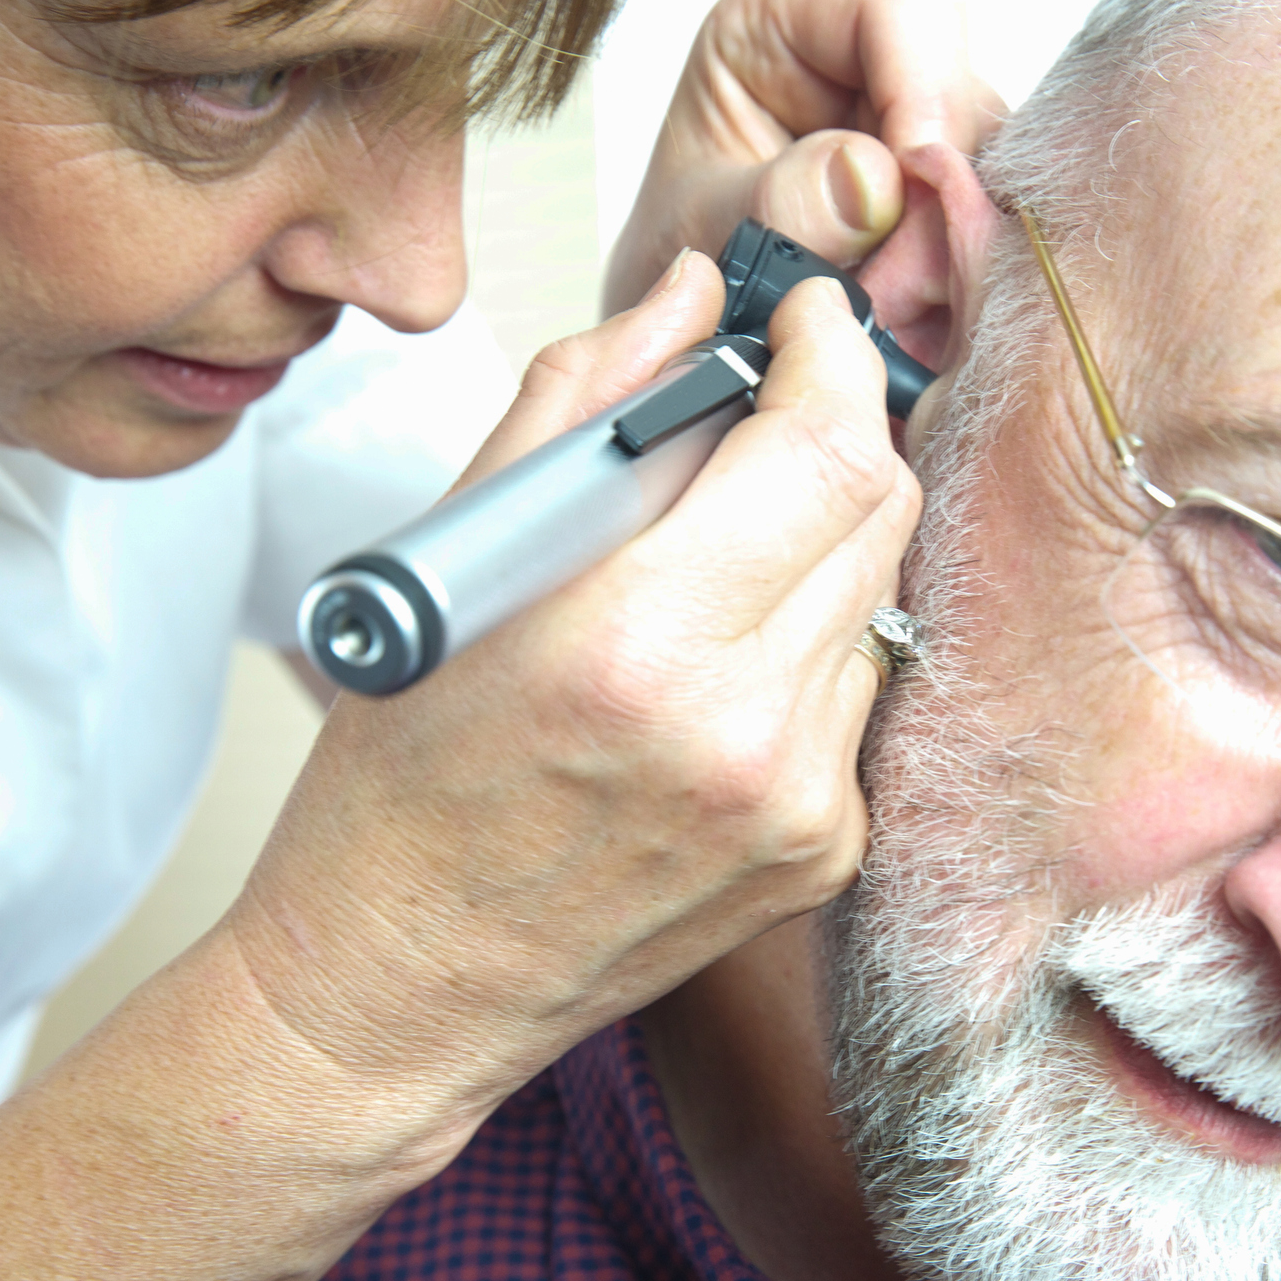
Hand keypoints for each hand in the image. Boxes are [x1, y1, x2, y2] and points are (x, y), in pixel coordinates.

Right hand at [231, 252, 919, 1123]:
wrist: (407, 981)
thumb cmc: (403, 785)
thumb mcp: (453, 566)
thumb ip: (583, 403)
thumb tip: (687, 298)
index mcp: (638, 643)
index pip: (826, 450)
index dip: (835, 356)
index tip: (806, 321)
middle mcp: (745, 731)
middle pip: (877, 511)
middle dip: (832, 434)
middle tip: (756, 420)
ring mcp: (801, 804)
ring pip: (877, 598)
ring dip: (815, 548)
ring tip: (701, 576)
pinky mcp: (827, 852)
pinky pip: (859, 693)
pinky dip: (805, 649)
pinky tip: (714, 675)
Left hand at [601, 0, 1003, 312]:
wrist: (687, 326)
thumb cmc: (672, 254)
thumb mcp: (706, 225)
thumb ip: (783, 202)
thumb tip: (874, 183)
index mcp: (780, 23)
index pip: (893, 4)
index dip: (922, 88)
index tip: (914, 179)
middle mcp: (859, 61)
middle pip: (957, 86)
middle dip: (941, 189)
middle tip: (903, 280)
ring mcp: (907, 124)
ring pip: (985, 158)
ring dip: (950, 242)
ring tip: (892, 307)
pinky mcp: (937, 189)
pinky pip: (982, 218)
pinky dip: (953, 271)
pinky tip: (912, 309)